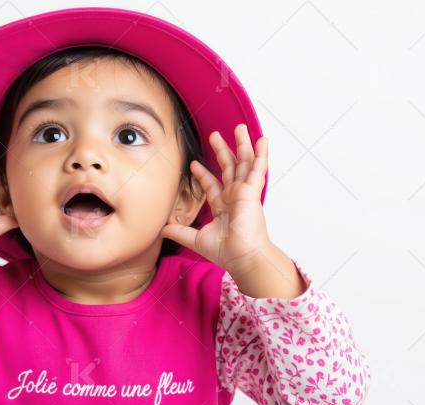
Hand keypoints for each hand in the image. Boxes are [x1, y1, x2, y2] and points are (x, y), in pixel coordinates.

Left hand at [160, 124, 271, 271]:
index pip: (212, 185)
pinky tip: (262, 140)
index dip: (203, 174)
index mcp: (223, 207)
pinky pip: (258, 168)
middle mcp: (234, 197)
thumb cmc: (226, 252)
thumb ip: (180, 232)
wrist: (242, 256)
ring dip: (242, 145)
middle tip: (215, 134)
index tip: (194, 164)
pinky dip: (261, 154)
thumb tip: (161, 230)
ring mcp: (244, 192)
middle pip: (228, 168)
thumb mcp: (196, 239)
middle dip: (222, 151)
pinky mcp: (252, 191)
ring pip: (243, 163)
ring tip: (240, 128)